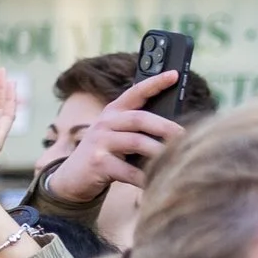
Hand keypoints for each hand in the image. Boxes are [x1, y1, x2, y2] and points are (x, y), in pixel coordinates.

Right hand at [43, 68, 186, 204]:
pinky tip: (156, 182)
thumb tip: (176, 129)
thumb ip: (137, 128)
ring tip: (177, 159)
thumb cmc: (104, 155)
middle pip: (140, 119)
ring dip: (159, 152)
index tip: (175, 75)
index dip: (155, 82)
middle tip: (186, 136)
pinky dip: (144, 178)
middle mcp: (105, 123)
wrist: (71, 178)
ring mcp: (99, 142)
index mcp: (113, 112)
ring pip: (136, 142)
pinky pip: (128, 170)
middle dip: (166, 127)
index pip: (135, 92)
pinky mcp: (97, 163)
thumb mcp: (116, 135)